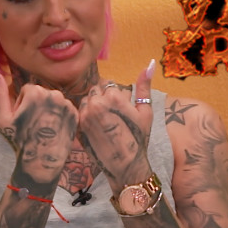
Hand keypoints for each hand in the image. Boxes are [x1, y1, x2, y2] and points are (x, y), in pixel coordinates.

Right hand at [0, 65, 77, 183]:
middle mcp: (54, 93)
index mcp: (36, 91)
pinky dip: (59, 116)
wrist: (42, 161)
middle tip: (31, 124)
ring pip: (53, 101)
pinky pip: (64, 109)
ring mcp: (67, 104)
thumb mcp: (2, 118)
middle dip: (35, 105)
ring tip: (42, 128)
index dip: (21, 104)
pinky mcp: (76, 114)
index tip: (21, 119)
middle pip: (41, 94)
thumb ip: (0, 92)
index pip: (27, 90)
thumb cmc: (19, 140)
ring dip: (48, 110)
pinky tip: (53, 129)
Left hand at [78, 60, 154, 189]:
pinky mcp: (78, 127)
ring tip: (106, 123)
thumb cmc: (139, 138)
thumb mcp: (145, 111)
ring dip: (94, 106)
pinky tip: (98, 129)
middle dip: (104, 99)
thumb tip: (150, 62)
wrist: (125, 165)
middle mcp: (96, 103)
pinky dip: (87, 118)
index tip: (122, 111)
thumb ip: (144, 86)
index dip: (117, 97)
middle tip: (115, 117)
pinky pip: (80, 114)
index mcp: (113, 97)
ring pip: (86, 100)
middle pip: (96, 90)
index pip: (109, 85)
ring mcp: (84, 116)